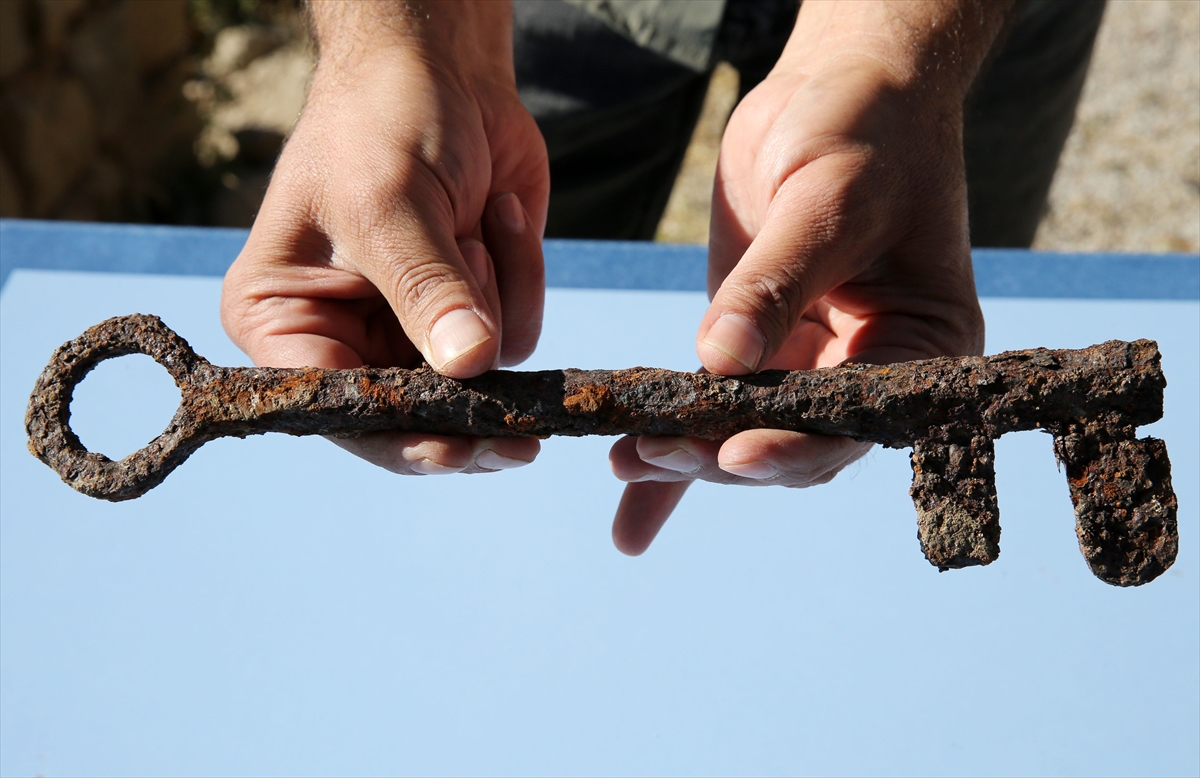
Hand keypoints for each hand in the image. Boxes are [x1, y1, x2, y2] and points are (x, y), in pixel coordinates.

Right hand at [221, 2, 548, 474]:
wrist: (444, 71)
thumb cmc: (382, 122)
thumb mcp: (390, 204)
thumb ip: (427, 290)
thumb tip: (468, 367)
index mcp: (284, 319)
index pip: (337, 409)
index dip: (399, 439)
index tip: (458, 449)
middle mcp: (344, 336)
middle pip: (413, 418)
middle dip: (469, 405)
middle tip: (520, 440)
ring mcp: (413, 327)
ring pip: (479, 378)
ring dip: (495, 298)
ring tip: (474, 221)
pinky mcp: (470, 309)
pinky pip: (516, 334)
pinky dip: (521, 275)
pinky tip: (498, 216)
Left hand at [608, 0, 1017, 552]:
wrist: (844, 86)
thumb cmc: (867, 130)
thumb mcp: (830, 200)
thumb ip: (776, 282)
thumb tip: (719, 361)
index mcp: (919, 350)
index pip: (854, 418)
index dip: (791, 444)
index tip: (730, 454)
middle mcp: (866, 368)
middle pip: (793, 440)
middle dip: (721, 454)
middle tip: (651, 451)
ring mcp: (807, 361)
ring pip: (744, 432)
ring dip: (685, 455)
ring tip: (623, 462)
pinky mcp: (755, 344)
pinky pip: (712, 405)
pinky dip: (672, 445)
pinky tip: (628, 493)